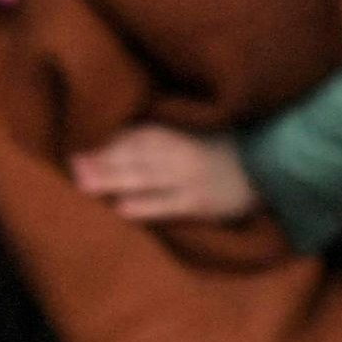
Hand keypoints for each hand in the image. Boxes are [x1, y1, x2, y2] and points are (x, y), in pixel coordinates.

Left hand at [71, 125, 257, 224]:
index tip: (78, 144)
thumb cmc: (228, 150)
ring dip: (111, 180)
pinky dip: (143, 206)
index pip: (137, 135)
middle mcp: (181, 153)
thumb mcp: (199, 132)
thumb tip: (121, 136)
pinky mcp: (200, 203)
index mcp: (179, 133)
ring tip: (83, 184)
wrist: (270, 169)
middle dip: (101, 160)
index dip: (107, 141)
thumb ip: (166, 132)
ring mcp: (190, 179)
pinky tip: (119, 209)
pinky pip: (167, 205)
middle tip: (71, 165)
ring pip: (144, 178)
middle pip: (133, 155)